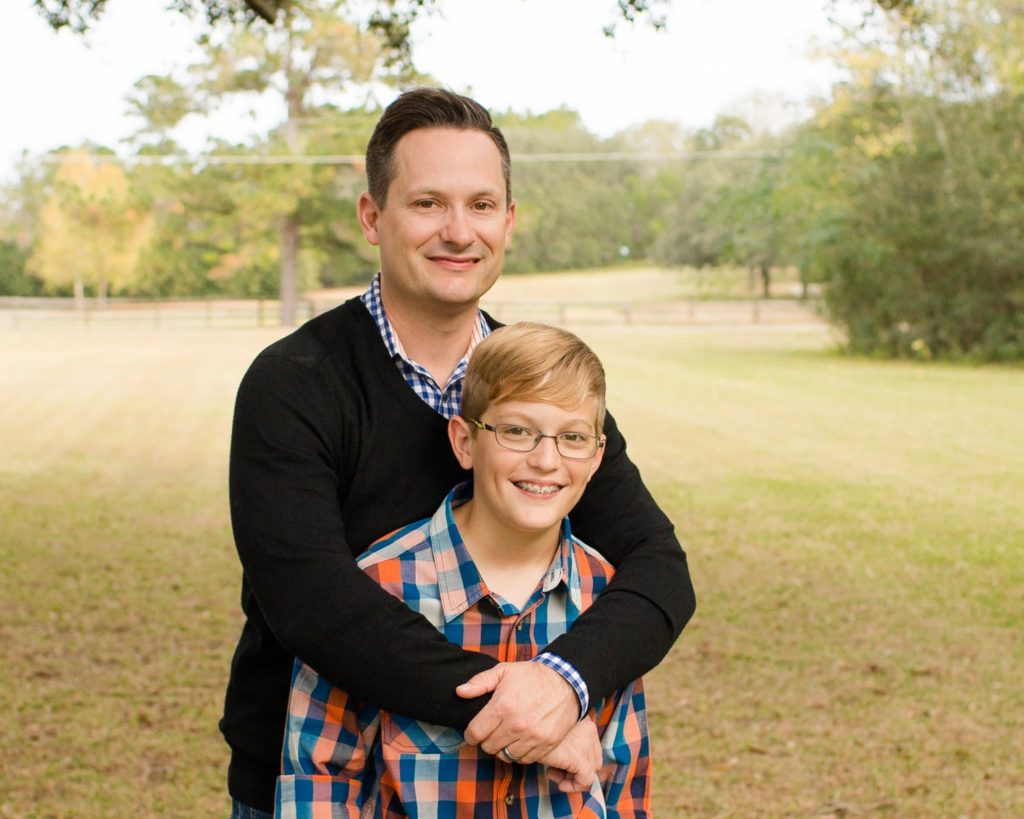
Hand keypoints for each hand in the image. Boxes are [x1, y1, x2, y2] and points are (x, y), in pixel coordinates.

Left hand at [456, 661, 578, 762]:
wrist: (567, 682)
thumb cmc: (533, 676)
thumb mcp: (504, 671)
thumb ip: (480, 682)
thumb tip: (459, 692)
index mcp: (502, 706)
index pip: (475, 733)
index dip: (471, 734)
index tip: (474, 731)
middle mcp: (516, 725)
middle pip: (488, 747)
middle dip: (486, 740)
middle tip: (492, 731)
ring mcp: (532, 737)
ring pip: (506, 756)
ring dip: (503, 748)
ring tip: (506, 736)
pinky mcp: (546, 745)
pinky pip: (525, 760)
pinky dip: (519, 753)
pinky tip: (520, 740)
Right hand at [541, 717, 602, 792]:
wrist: (531, 722)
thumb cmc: (536, 723)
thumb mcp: (551, 726)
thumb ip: (561, 735)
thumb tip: (561, 754)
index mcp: (583, 720)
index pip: (591, 743)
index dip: (578, 757)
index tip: (561, 761)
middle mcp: (589, 731)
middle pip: (593, 757)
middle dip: (575, 768)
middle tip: (556, 769)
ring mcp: (587, 745)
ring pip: (590, 769)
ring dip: (571, 776)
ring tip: (553, 773)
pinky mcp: (580, 759)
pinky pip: (585, 780)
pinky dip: (573, 786)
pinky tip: (560, 784)